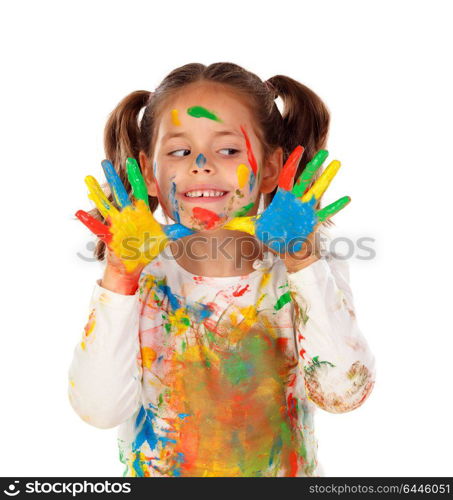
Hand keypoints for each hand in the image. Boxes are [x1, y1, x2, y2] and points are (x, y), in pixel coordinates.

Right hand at [75, 158, 193, 273]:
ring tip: (88, 179)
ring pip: (106, 204)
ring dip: (97, 193)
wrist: (134, 263)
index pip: (139, 189)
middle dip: (113, 177)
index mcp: (140, 211)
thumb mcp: (166, 237)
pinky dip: (88, 221)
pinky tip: (77, 212)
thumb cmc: (146, 248)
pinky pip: (97, 227)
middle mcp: (127, 214)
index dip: (138, 175)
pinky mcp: (109, 235)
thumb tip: (196, 223)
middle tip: (105, 162)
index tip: (136, 160)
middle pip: (120, 192)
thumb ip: (179, 228)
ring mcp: (116, 223)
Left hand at [223, 147, 349, 258]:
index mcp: (283, 199)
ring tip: (338, 164)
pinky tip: (347, 197)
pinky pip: (326, 213)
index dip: (291, 164)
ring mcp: (307, 210)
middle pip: (306, 180)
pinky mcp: (313, 221)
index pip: (287, 178)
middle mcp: (296, 201)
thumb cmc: (273, 236)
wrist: (285, 250)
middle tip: (324, 151)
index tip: (295, 148)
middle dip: (314, 166)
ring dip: (328, 179)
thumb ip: (239, 221)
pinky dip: (336, 206)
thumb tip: (221, 219)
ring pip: (318, 191)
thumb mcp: (254, 227)